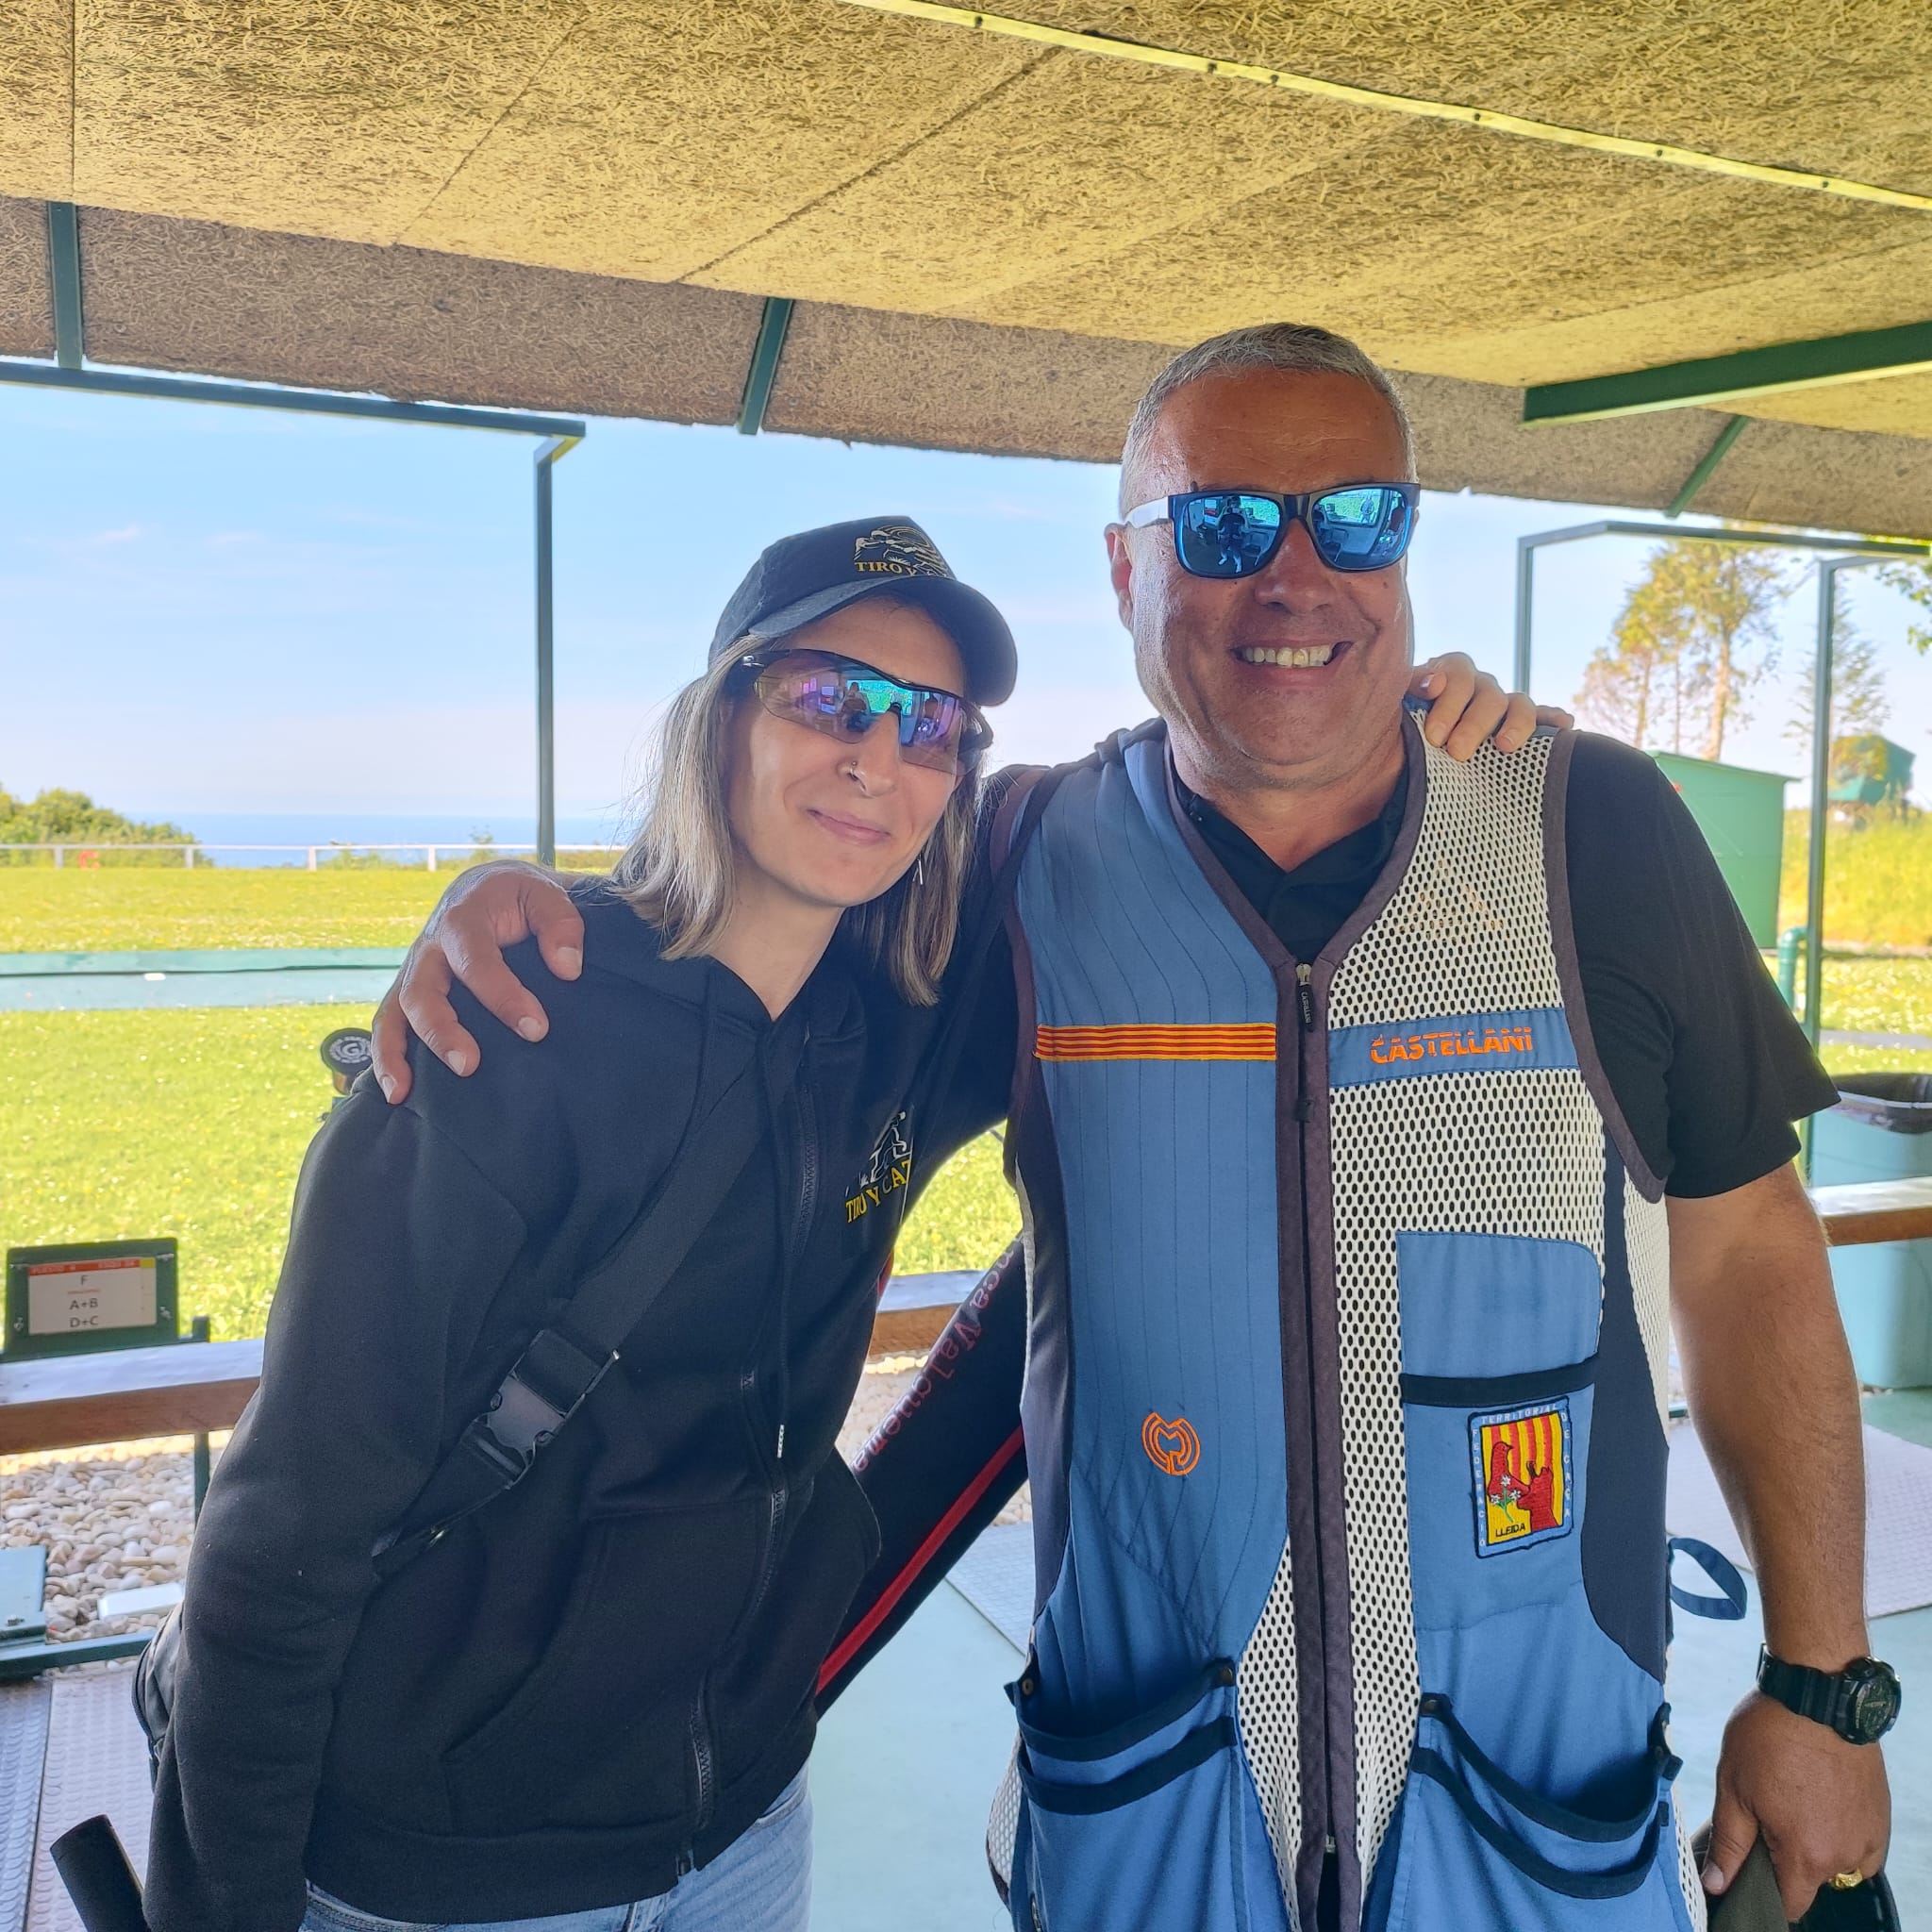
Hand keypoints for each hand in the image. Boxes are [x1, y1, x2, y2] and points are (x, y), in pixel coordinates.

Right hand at [370, 862, 584, 1103]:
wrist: (491, 888)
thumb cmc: (522, 897)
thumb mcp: (546, 895)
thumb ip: (562, 924)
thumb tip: (567, 967)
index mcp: (463, 917)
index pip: (476, 959)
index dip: (503, 995)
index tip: (536, 1028)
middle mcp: (430, 946)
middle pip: (422, 989)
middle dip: (442, 1030)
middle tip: (470, 1065)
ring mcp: (415, 969)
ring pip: (395, 1010)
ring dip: (397, 1052)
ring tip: (406, 1093)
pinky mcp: (410, 989)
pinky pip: (387, 1023)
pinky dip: (385, 1057)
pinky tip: (397, 1093)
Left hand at [1408, 654, 1572, 759]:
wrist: (1401, 759)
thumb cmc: (1397, 733)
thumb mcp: (1393, 709)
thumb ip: (1405, 690)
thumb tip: (1430, 683)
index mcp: (1448, 676)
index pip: (1458, 669)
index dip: (1450, 691)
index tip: (1434, 728)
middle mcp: (1478, 687)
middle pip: (1487, 693)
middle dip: (1472, 723)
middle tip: (1454, 752)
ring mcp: (1502, 707)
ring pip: (1518, 704)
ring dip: (1515, 723)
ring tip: (1504, 746)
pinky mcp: (1518, 728)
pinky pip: (1544, 718)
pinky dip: (1554, 721)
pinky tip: (1564, 726)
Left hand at [1703, 1690, 1889, 1918]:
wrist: (1817, 1694)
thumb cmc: (1770, 1736)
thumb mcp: (1734, 1789)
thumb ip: (1729, 1844)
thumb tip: (1717, 1885)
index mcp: (1805, 1855)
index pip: (1789, 1903)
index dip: (1764, 1891)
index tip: (1749, 1868)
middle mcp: (1844, 1855)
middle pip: (1810, 1880)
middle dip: (1785, 1859)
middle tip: (1765, 1814)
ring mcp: (1867, 1836)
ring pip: (1835, 1862)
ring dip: (1814, 1844)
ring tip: (1792, 1799)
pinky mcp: (1879, 1815)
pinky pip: (1859, 1844)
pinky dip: (1839, 1832)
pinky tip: (1819, 1801)